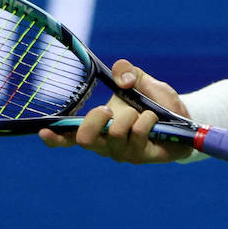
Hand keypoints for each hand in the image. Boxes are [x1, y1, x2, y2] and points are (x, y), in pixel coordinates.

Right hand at [37, 59, 193, 162]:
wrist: (184, 117)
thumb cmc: (156, 101)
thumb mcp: (141, 79)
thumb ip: (127, 70)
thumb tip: (121, 80)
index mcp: (98, 128)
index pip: (69, 136)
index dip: (55, 136)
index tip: (44, 130)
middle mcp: (106, 144)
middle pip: (84, 139)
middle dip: (95, 118)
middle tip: (109, 108)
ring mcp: (123, 153)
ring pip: (115, 134)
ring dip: (129, 115)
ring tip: (142, 112)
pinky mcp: (142, 157)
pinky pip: (137, 135)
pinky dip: (146, 119)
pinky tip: (154, 118)